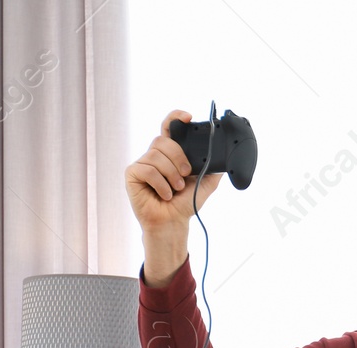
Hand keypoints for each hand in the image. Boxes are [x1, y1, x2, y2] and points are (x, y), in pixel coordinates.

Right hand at [125, 111, 221, 230]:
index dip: (176, 118)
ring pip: (157, 155)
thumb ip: (213, 168)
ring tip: (175, 189)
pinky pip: (148, 170)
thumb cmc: (186, 202)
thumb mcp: (206, 183)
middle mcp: (155, 155)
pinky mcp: (132, 173)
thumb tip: (223, 157)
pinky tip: (165, 195)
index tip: (188, 117)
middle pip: (163, 141)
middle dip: (179, 158)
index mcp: (171, 153)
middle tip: (185, 174)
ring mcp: (142, 163)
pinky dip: (161, 184)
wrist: (173, 221)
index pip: (169, 128)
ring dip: (171, 175)